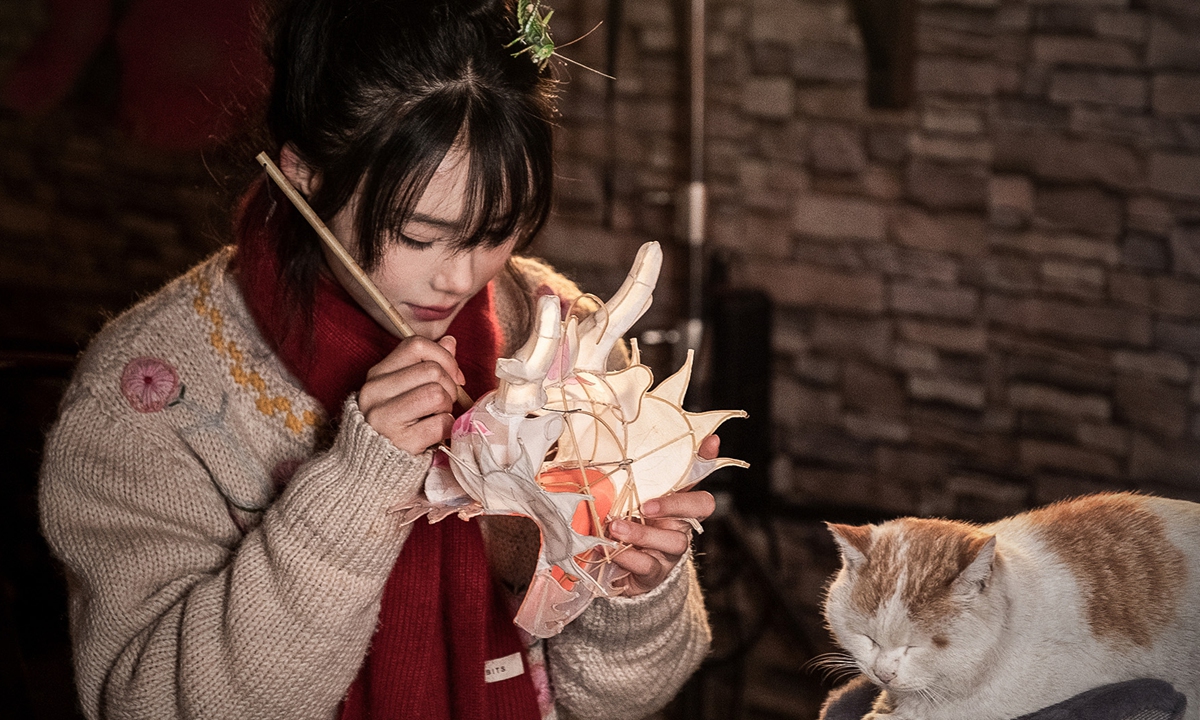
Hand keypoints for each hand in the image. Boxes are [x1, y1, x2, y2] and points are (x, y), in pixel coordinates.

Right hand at [358, 335, 465, 454]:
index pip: (416, 346)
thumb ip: (423, 365)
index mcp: (376, 375)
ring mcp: (385, 418)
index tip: (453, 376)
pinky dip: (447, 429)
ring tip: (437, 417)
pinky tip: (435, 435)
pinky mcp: (400, 442)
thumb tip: (450, 341)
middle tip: (445, 403)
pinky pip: (441, 423)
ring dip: (447, 407)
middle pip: (432, 371)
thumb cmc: (390, 427)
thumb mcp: (400, 391)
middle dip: (449, 387)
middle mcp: (375, 392)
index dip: (443, 357)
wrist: (365, 471)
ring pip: (437, 394)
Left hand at [605, 435, 719, 595]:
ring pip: (674, 540)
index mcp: (673, 500)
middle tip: (645, 506)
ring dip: (642, 533)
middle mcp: (680, 522)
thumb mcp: (621, 502)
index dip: (706, 458)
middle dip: (674, 503)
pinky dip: (627, 555)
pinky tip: (609, 549)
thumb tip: (588, 459)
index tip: (712, 440)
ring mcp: (672, 548)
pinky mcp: (657, 572)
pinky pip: (648, 564)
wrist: (617, 572)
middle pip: (701, 506)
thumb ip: (616, 486)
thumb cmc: (622, 527)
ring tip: (615, 528)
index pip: (696, 475)